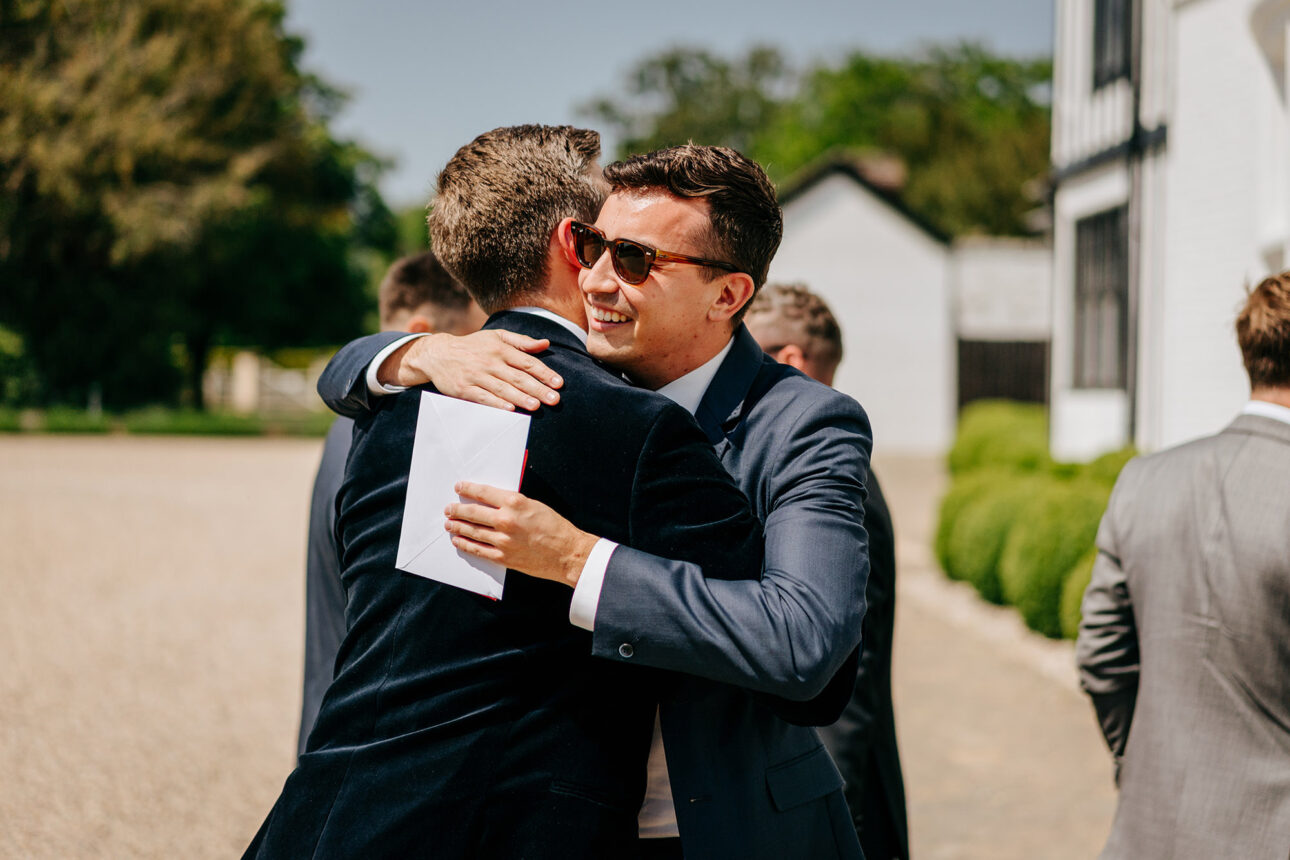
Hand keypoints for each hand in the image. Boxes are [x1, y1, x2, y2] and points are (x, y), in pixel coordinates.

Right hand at [378, 330, 562, 410]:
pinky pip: (483, 397)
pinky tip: (510, 408)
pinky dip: (496, 403)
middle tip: (555, 399)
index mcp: (500, 349)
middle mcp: (490, 362)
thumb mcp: (496, 337)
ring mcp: (476, 376)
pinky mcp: (464, 388)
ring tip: (537, 406)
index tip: (558, 383)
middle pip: (518, 377)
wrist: (438, 354)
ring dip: (521, 397)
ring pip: (502, 388)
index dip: (544, 373)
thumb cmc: (473, 346)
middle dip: (538, 389)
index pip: (527, 362)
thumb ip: (521, 341)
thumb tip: (545, 344)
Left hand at [444, 481, 597, 586]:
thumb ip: (513, 503)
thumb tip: (493, 501)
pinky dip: (466, 544)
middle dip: (457, 509)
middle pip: (472, 512)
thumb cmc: (555, 527)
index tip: (459, 487)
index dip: (467, 489)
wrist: (566, 553)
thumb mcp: (534, 505)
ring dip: (458, 526)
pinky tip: (458, 541)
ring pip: (472, 531)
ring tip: (449, 523)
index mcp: (514, 503)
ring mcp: (503, 540)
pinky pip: (478, 550)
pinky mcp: (503, 557)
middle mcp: (506, 520)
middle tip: (449, 508)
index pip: (483, 492)